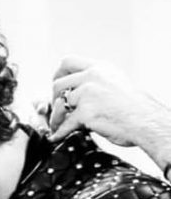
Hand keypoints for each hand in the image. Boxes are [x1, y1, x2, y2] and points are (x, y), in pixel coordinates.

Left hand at [49, 56, 165, 146]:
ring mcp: (88, 93)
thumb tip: (74, 91)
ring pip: (59, 105)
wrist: (145, 120)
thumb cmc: (133, 107)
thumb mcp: (115, 82)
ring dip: (56, 118)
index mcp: (100, 68)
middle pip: (58, 84)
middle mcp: (92, 77)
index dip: (57, 74)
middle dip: (54, 99)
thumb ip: (95, 82)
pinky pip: (64, 124)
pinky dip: (59, 133)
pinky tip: (56, 136)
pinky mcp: (85, 112)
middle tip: (58, 110)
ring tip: (57, 125)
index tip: (57, 87)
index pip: (68, 62)